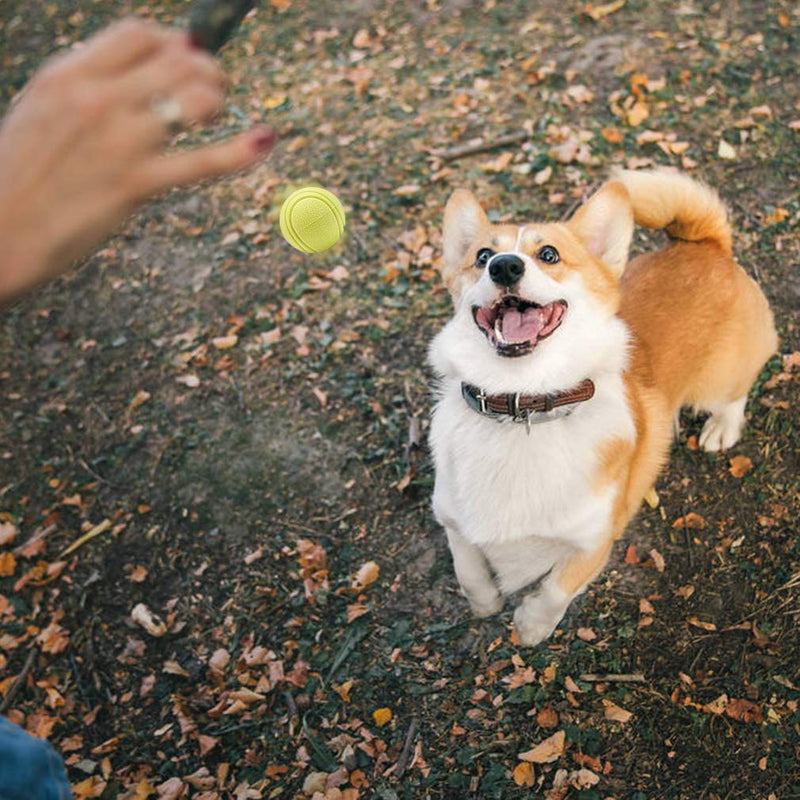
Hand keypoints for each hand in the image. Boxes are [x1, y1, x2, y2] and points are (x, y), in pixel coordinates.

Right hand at [0, 17, 275, 303]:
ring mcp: (119, 141)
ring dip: (220, 101)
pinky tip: (265, 140)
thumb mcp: (44, 110)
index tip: (187, 58)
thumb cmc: (22, 174)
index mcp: (69, 75)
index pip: (139, 33)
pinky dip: (241, 151)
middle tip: (216, 89)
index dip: (175, 42)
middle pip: (177, 59)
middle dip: (208, 70)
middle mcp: (97, 99)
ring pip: (195, 99)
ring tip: (221, 114)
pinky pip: (202, 161)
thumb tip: (140, 71)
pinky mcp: (136, 185)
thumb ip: (89, 85)